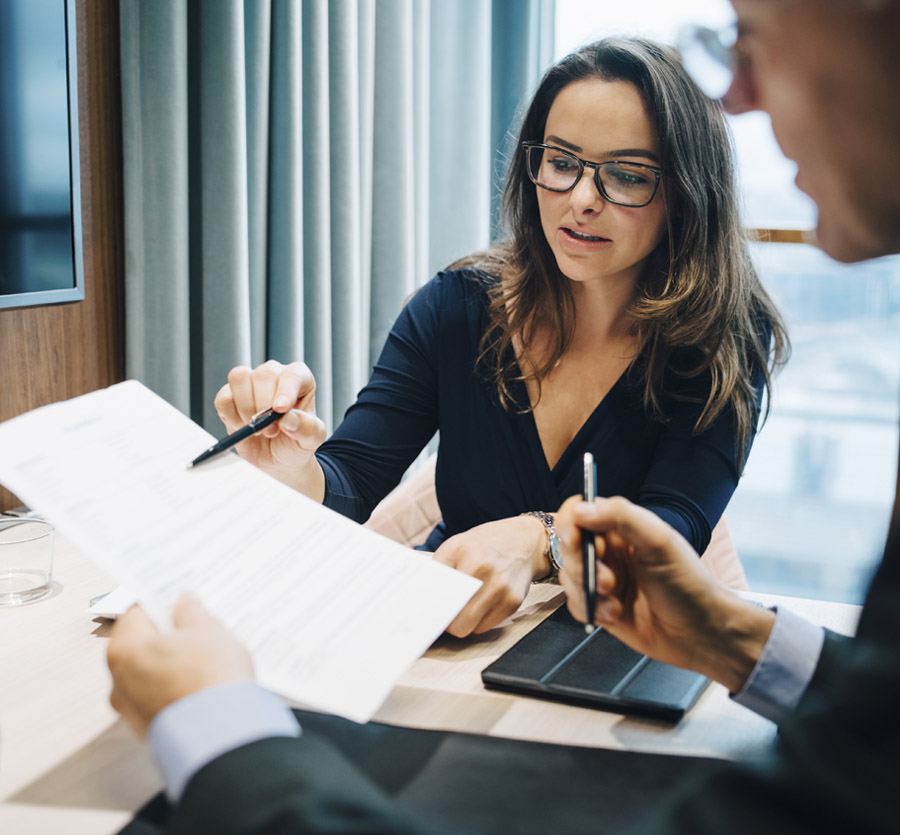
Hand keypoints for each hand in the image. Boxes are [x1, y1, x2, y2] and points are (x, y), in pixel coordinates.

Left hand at [106, 595, 253, 737]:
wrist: (223, 734)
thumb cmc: (211, 680)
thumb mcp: (209, 630)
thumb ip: (191, 612)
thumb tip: (184, 604)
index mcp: (125, 649)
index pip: (135, 612)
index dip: (158, 601)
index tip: (175, 597)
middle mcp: (119, 680)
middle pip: (140, 645)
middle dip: (166, 634)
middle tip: (194, 625)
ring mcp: (131, 709)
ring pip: (149, 673)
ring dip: (171, 662)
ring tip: (204, 656)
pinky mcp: (149, 729)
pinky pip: (159, 697)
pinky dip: (175, 687)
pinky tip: (201, 682)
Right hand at [214, 360, 326, 497]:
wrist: (277, 461)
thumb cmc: (296, 443)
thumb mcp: (311, 440)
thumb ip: (307, 428)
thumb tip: (289, 418)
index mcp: (300, 380)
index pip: (293, 374)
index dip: (285, 390)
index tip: (280, 409)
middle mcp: (275, 376)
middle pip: (264, 374)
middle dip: (265, 405)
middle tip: (271, 430)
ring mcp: (250, 384)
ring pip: (239, 378)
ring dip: (246, 408)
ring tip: (258, 429)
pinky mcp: (230, 398)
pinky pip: (223, 397)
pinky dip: (230, 415)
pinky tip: (242, 427)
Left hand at [433, 515, 550, 636]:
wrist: (525, 542)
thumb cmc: (486, 546)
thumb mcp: (456, 546)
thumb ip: (439, 570)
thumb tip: (421, 600)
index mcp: (458, 549)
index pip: (432, 588)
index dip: (426, 603)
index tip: (423, 611)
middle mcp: (480, 566)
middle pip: (449, 615)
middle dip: (445, 619)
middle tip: (444, 613)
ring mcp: (499, 585)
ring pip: (466, 627)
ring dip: (462, 622)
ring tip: (464, 607)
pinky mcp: (512, 601)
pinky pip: (484, 628)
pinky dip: (479, 621)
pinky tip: (482, 605)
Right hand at [555, 496, 774, 692]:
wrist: (703, 634)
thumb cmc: (690, 585)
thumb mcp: (660, 542)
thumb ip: (622, 517)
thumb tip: (582, 508)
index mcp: (623, 528)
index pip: (581, 511)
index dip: (571, 523)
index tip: (575, 539)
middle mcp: (610, 551)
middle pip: (569, 546)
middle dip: (582, 563)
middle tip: (605, 577)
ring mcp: (604, 579)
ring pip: (569, 576)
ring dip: (588, 589)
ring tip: (614, 599)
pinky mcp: (601, 607)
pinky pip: (575, 604)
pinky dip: (590, 610)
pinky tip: (614, 614)